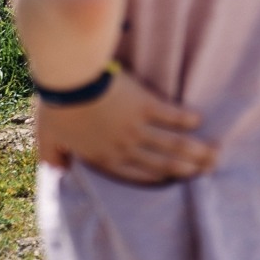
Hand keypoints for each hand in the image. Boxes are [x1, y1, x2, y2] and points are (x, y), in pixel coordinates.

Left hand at [35, 70, 215, 183]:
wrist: (70, 79)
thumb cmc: (57, 106)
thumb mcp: (47, 138)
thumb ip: (54, 158)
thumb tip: (57, 171)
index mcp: (103, 158)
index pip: (136, 176)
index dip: (158, 180)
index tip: (174, 181)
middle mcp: (125, 148)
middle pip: (162, 164)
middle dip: (186, 170)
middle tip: (204, 170)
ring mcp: (138, 128)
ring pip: (173, 145)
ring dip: (195, 151)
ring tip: (212, 154)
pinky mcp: (146, 106)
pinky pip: (171, 116)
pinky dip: (186, 120)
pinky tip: (198, 120)